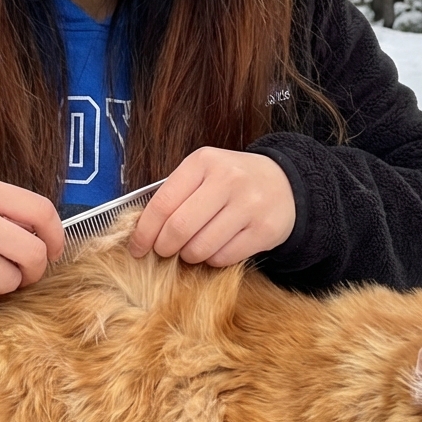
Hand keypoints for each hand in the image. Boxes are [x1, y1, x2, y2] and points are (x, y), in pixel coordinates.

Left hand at [128, 148, 295, 266]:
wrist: (285, 183)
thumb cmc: (231, 182)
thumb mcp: (203, 173)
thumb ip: (175, 195)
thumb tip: (142, 233)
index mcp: (203, 162)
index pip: (163, 203)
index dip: (144, 232)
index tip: (137, 247)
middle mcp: (228, 180)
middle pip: (179, 228)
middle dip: (164, 247)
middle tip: (164, 251)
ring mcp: (249, 205)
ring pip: (200, 247)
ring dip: (189, 255)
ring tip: (192, 247)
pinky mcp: (264, 230)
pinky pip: (223, 257)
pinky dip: (212, 259)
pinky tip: (216, 247)